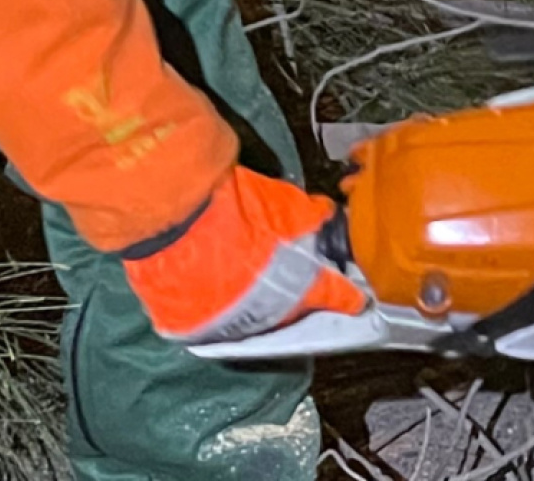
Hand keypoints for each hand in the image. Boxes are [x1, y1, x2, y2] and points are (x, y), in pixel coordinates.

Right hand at [120, 166, 366, 342]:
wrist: (177, 213)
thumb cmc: (238, 207)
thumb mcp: (286, 205)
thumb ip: (312, 219)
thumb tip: (326, 218)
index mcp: (301, 290)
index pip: (339, 299)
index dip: (349, 297)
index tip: (355, 298)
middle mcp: (268, 318)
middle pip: (289, 313)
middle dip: (292, 297)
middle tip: (284, 277)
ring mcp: (225, 327)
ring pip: (247, 320)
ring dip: (250, 304)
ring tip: (244, 280)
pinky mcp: (187, 328)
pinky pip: (206, 321)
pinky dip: (210, 306)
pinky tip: (209, 285)